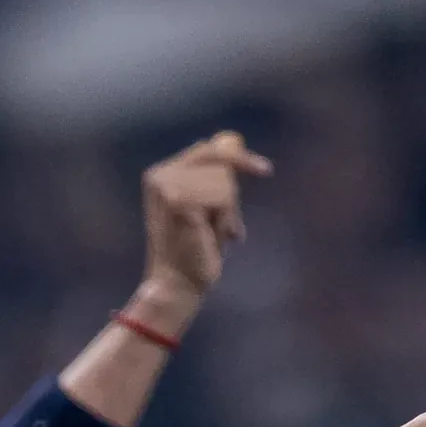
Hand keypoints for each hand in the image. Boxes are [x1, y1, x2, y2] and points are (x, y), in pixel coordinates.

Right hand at [135, 131, 273, 320]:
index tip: (265, 171)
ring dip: (228, 210)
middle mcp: (160, 175)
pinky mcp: (180, 200)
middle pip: (219, 160)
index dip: (237, 157)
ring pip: (224, 179)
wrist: (177, 287)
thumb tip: (233, 140)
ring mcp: (167, 186)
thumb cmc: (193, 251)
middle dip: (230, 194)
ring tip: (212, 235)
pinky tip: (211, 238)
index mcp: (160, 174)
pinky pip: (224, 196)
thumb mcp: (207, 205)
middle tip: (226, 228)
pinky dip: (226, 218)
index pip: (206, 150)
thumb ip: (215, 174)